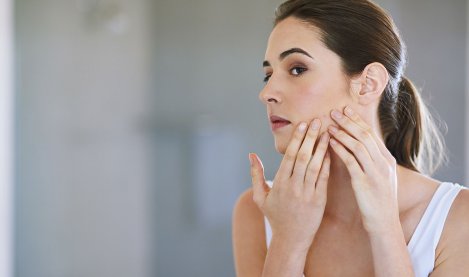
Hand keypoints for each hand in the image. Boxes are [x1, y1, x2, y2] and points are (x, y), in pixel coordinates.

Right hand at [250, 119, 330, 250]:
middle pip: (303, 157)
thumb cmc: (275, 216)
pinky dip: (327, 164)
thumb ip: (256, 174)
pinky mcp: (319, 200)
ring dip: (322, 147)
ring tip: (327, 132)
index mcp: (279, 183)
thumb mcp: (260, 196)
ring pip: (315, 166)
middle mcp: (293, 187)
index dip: (297, 139)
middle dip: (311, 137)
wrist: (291, 239)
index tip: (303, 124)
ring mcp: (307, 194)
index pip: (290, 156)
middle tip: (318, 121)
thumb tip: (251, 155)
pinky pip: (324, 178)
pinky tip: (330, 152)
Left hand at [327, 106, 399, 234]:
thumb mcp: (381, 177)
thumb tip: (361, 146)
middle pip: (365, 135)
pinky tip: (330, 143)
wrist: (384, 223)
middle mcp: (383, 163)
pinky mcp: (365, 182)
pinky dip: (340, 150)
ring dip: (342, 133)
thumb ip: (372, 161)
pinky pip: (351, 161)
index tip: (345, 109)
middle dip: (349, 121)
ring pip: (358, 145)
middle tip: (334, 111)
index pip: (371, 134)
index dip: (357, 120)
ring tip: (329, 125)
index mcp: (387, 160)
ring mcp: (375, 172)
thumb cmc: (379, 201)